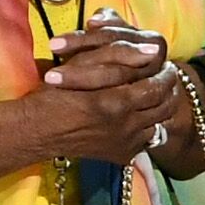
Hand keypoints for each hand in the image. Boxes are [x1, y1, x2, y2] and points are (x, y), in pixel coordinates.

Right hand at [30, 23, 180, 161]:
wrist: (35, 130)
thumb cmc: (53, 93)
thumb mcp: (81, 65)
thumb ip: (118, 55)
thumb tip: (153, 50)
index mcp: (116, 102)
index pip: (158, 86)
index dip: (164, 73)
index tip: (164, 64)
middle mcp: (125, 126)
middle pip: (164, 105)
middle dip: (168, 88)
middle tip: (165, 76)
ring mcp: (125, 143)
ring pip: (159, 122)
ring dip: (162, 106)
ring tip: (156, 92)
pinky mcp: (121, 154)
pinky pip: (147, 138)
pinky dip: (149, 125)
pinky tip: (141, 114)